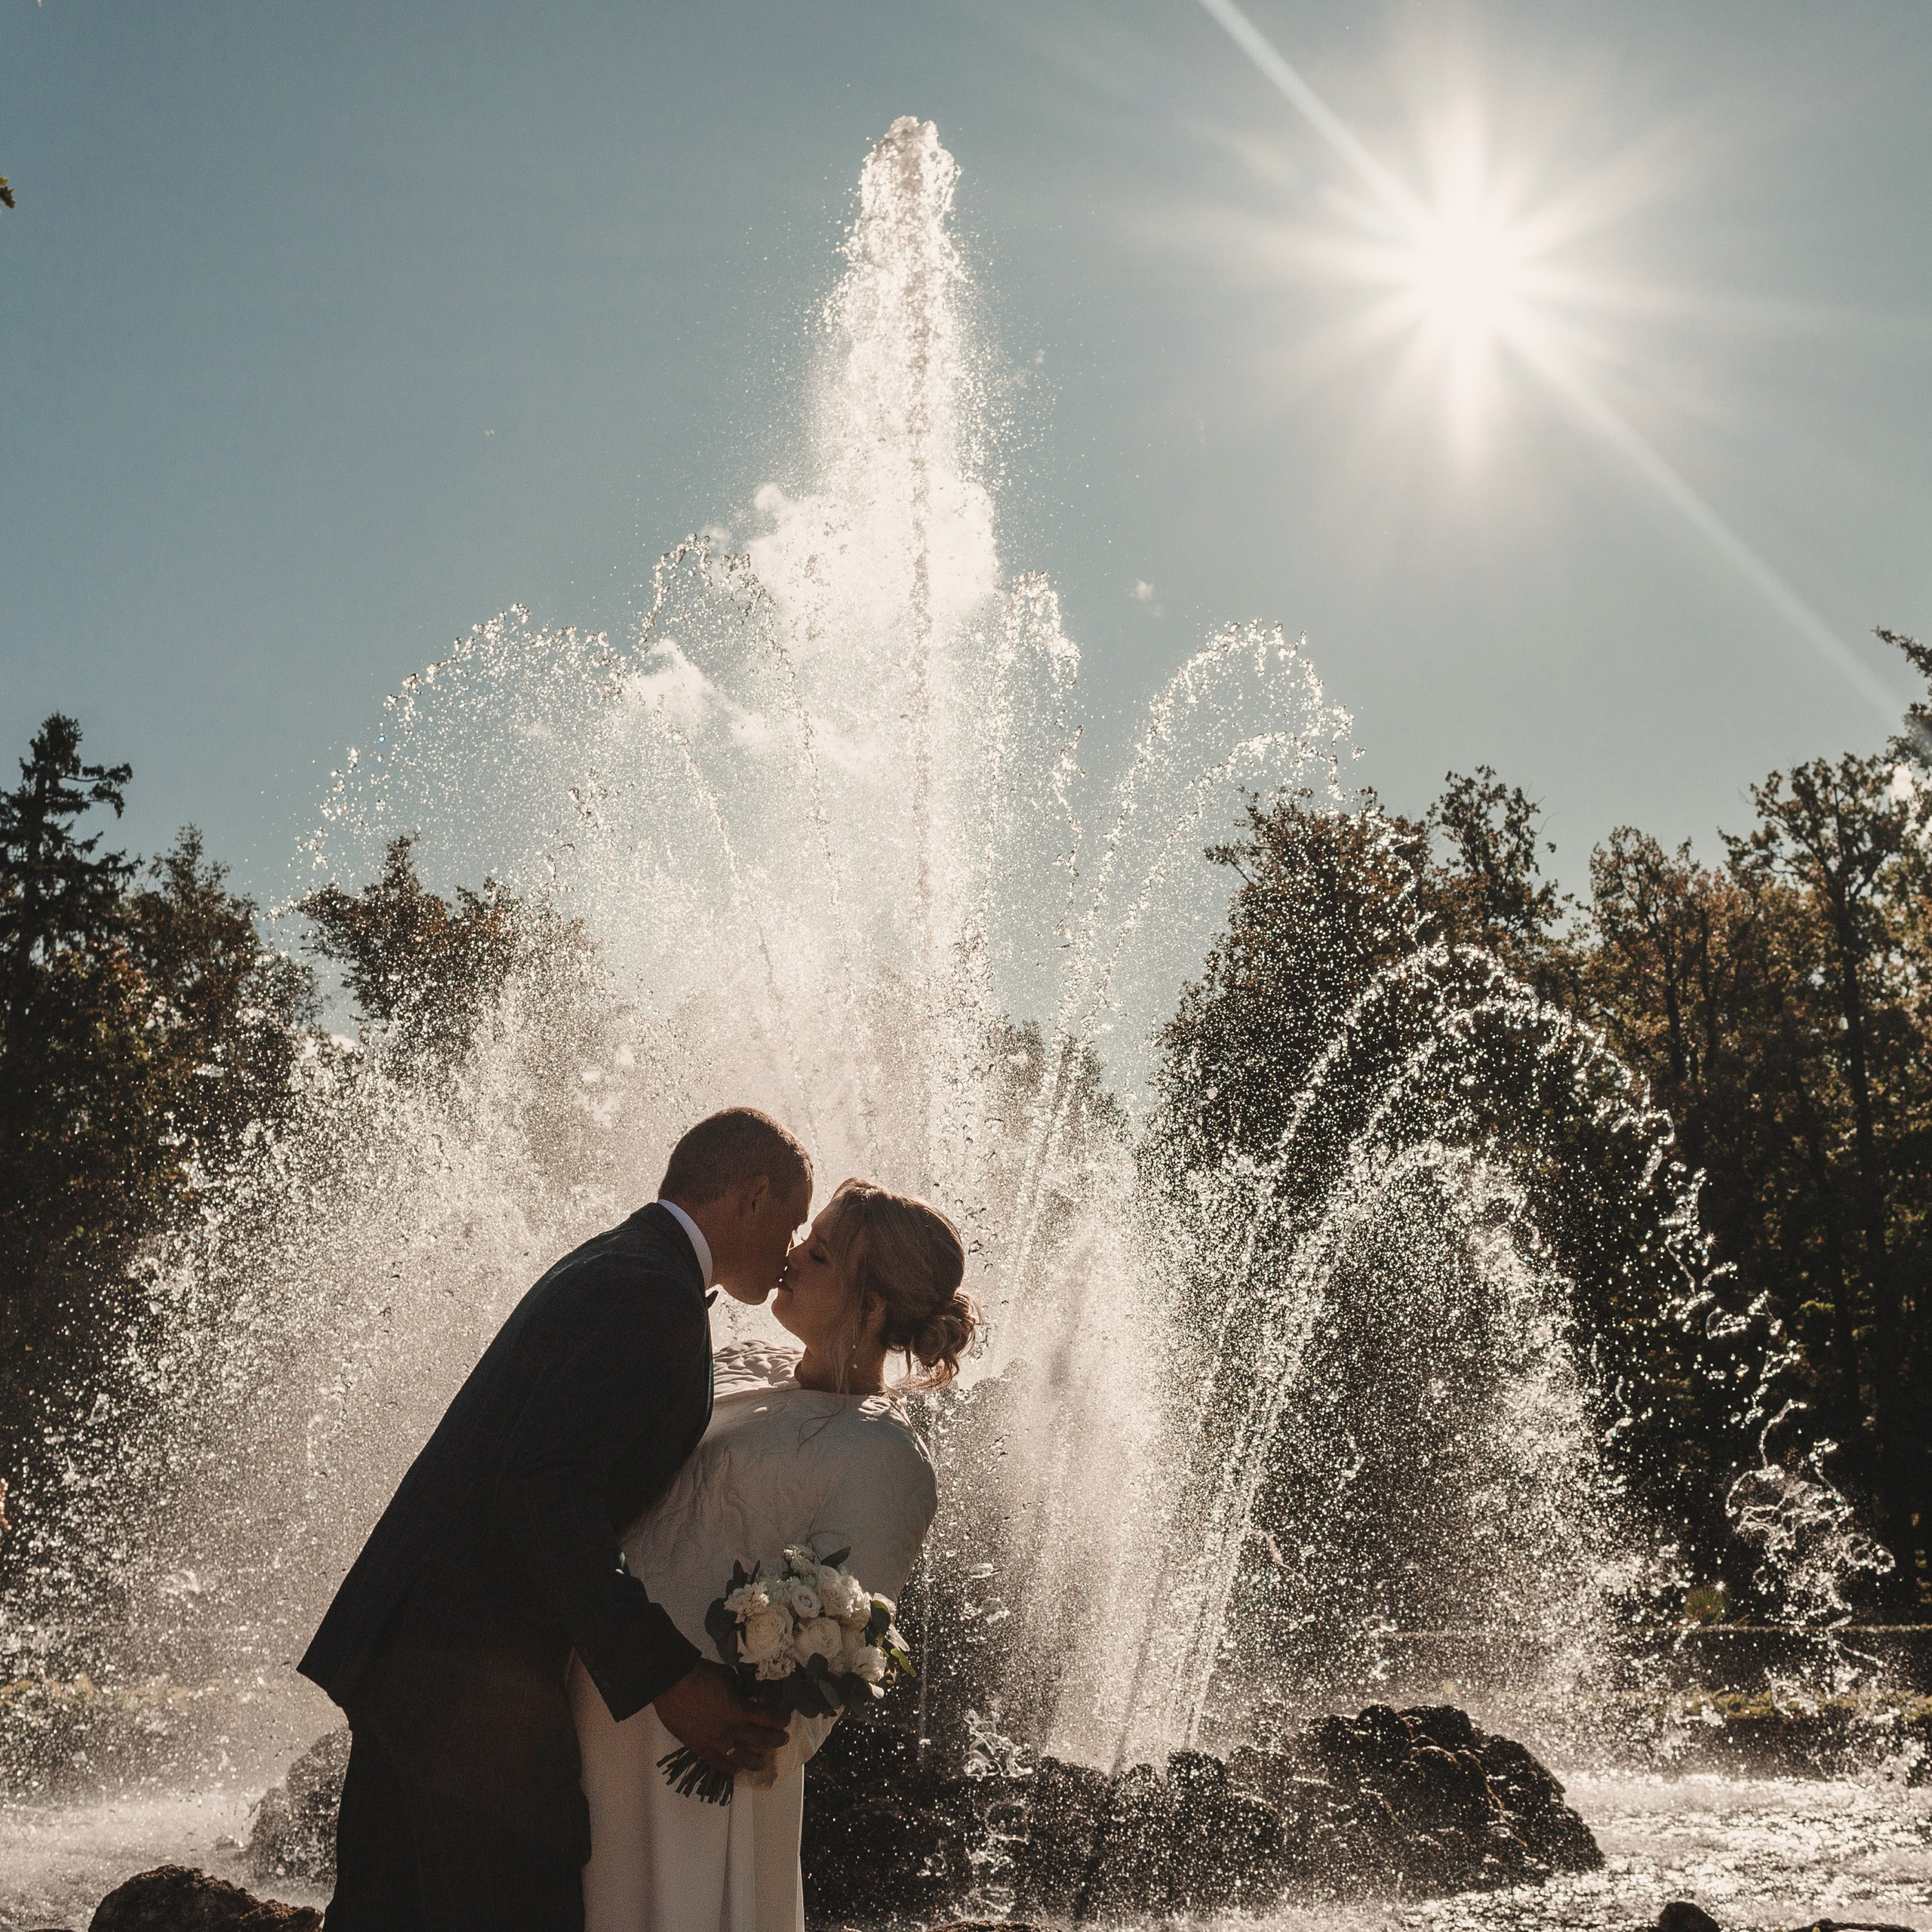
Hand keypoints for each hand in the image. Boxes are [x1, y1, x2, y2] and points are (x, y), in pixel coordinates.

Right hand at [654, 1660, 787, 1780]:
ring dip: (757, 1761)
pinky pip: (718, 1764)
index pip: (769, 1719)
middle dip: (776, 1740)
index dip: (781, 1719)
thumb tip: (752, 1696)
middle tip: (783, 1738)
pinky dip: (730, 1769)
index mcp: (741, 1710)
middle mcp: (732, 1731)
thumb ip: (743, 1690)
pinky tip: (737, 1770)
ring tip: (764, 1761)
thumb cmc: (702, 1675)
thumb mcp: (729, 1677)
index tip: (786, 1719)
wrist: (671, 1683)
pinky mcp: (700, 1749)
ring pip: (742, 1759)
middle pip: (761, 1741)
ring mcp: (716, 1743)